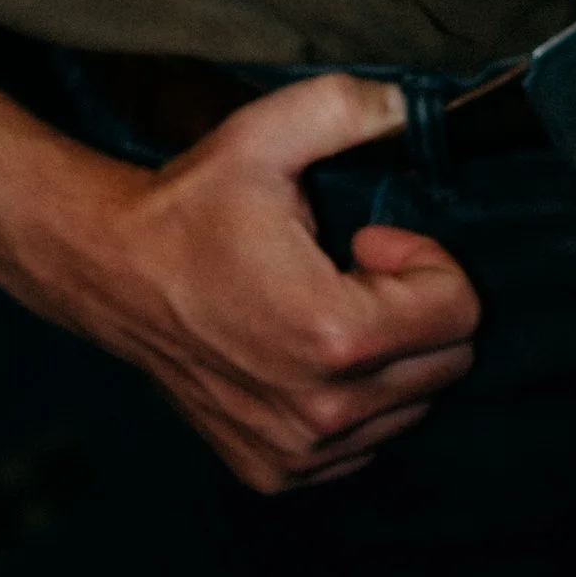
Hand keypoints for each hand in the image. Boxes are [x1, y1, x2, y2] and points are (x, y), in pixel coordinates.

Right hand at [65, 72, 480, 492]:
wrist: (115, 274)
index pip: (460, 312)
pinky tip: (305, 352)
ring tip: (325, 307)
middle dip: (416, 307)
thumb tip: (409, 104)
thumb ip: (348, 107)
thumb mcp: (265, 134)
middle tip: (351, 269)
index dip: (425, 260)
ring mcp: (301, 451)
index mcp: (335, 333)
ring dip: (388, 356)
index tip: (368, 239)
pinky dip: (355, 399)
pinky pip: (364, 443)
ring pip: (410, 408)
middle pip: (446, 364)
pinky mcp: (277, 472)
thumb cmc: (193, 206)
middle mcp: (325, 409)